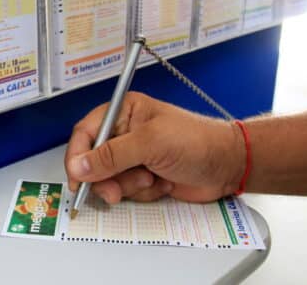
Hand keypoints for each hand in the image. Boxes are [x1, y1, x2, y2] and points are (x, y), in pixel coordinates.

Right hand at [64, 92, 245, 203]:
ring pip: (109, 180)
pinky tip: (162, 183)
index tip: (77, 178)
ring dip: (129, 186)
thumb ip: (112, 155)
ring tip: (152, 179)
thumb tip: (79, 166)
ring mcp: (134, 157)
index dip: (77, 157)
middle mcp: (125, 133)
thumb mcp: (150, 143)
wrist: (229, 166)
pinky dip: (142, 193)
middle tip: (116, 190)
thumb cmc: (198, 142)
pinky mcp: (143, 177)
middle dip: (106, 178)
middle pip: (93, 161)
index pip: (86, 133)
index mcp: (124, 112)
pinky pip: (126, 191)